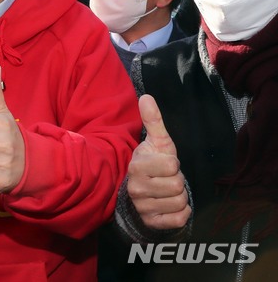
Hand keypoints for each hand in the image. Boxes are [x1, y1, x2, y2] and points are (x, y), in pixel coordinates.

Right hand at [127, 94, 190, 228]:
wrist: (141, 194)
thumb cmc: (153, 165)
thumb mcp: (156, 143)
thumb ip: (153, 120)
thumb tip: (146, 96)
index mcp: (137, 166)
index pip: (172, 165)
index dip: (174, 164)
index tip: (164, 165)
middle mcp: (136, 187)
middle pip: (178, 185)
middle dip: (178, 181)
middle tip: (166, 180)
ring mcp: (142, 206)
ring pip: (180, 202)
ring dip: (180, 198)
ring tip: (167, 192)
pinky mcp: (151, 222)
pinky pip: (178, 219)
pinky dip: (182, 214)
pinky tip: (171, 206)